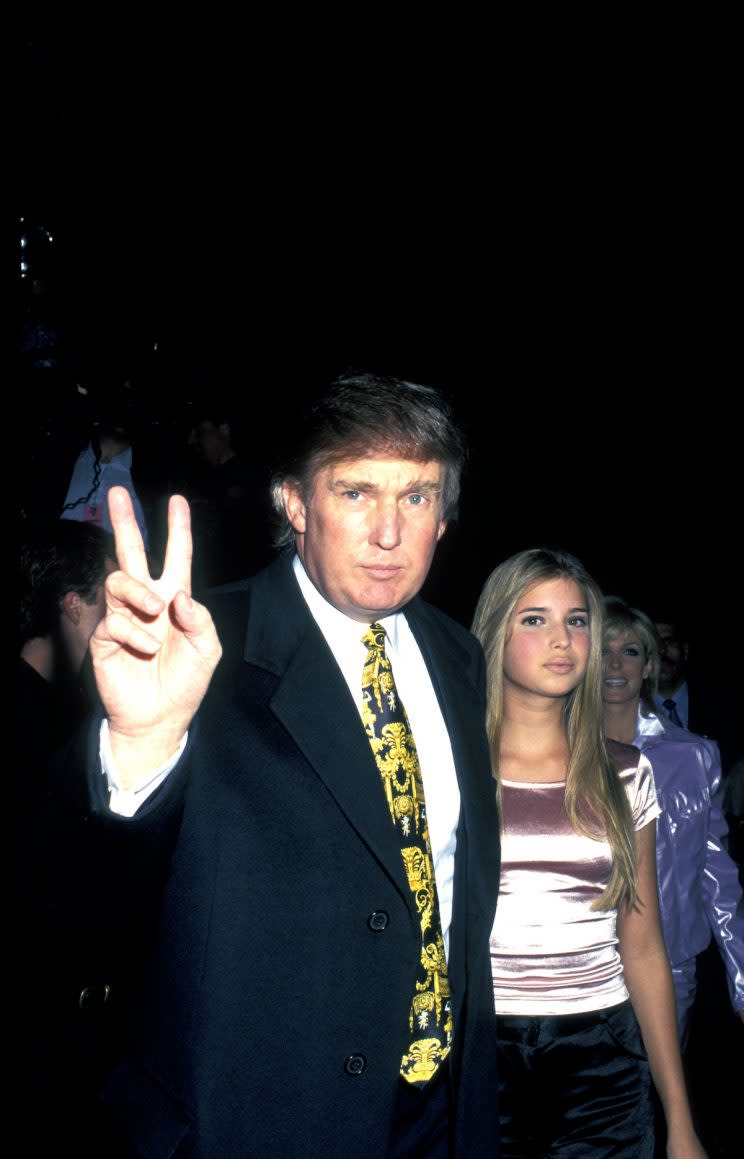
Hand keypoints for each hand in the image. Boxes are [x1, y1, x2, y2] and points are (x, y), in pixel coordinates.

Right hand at [90, 487, 221, 786]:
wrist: (160, 717)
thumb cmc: (186, 682)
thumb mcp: (208, 649)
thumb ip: (200, 619)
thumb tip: (178, 594)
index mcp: (174, 599)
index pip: (176, 557)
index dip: (178, 529)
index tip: (178, 500)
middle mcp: (147, 601)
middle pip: (132, 552)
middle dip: (125, 522)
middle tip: (117, 493)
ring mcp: (124, 616)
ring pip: (119, 580)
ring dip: (139, 593)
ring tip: (155, 612)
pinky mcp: (104, 636)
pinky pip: (114, 620)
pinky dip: (134, 634)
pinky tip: (144, 650)